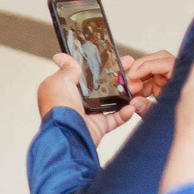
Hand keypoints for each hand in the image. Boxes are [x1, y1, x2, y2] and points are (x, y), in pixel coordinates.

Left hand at [38, 49, 171, 143]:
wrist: (67, 135)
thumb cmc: (58, 109)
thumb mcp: (58, 82)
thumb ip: (66, 69)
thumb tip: (61, 57)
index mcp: (66, 90)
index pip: (85, 74)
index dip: (99, 65)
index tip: (113, 58)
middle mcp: (77, 102)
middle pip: (102, 85)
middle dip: (118, 76)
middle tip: (130, 67)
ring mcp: (88, 114)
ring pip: (112, 100)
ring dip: (125, 93)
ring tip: (135, 85)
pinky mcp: (98, 126)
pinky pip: (116, 118)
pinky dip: (125, 112)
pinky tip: (131, 105)